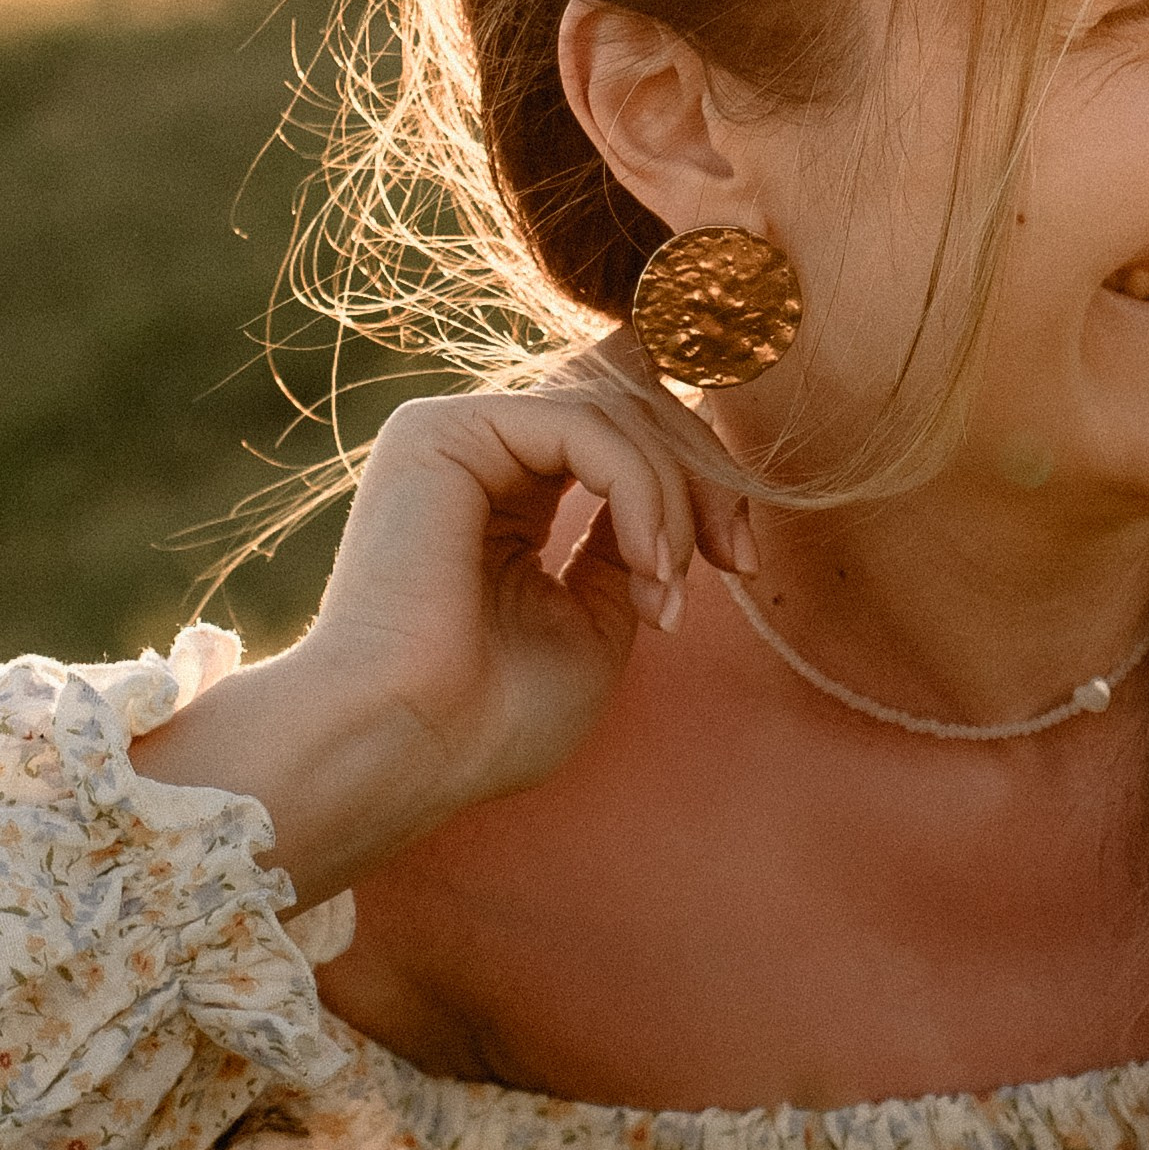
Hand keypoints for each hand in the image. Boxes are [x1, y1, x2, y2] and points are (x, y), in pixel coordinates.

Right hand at [131, 363, 754, 907]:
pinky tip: (645, 563)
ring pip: (615, 406)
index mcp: (511, 493)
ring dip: (673, 499)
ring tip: (666, 589)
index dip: (700, 478)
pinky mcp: (442, 431)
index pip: (626, 430)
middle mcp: (481, 452)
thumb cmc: (493, 719)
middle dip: (704, 476)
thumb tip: (682, 491)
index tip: (740, 563)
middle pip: (630, 398)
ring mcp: (459, 434)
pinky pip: (583, 424)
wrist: (408, 751)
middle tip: (737, 561)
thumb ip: (632, 542)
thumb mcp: (598, 619)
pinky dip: (639, 490)